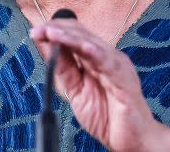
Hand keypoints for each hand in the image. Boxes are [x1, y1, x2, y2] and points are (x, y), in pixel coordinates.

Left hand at [30, 20, 169, 151]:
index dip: (55, 32)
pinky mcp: (125, 81)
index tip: (36, 32)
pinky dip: (96, 54)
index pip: (76, 36)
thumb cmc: (109, 117)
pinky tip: (84, 48)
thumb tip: (48, 51)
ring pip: (93, 46)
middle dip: (58, 31)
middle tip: (38, 30)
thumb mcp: (76, 92)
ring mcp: (117, 68)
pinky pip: (109, 65)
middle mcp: (108, 59)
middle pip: (82, 36)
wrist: (133, 139)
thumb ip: (64, 72)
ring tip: (52, 33)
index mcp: (97, 60)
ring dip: (70, 38)